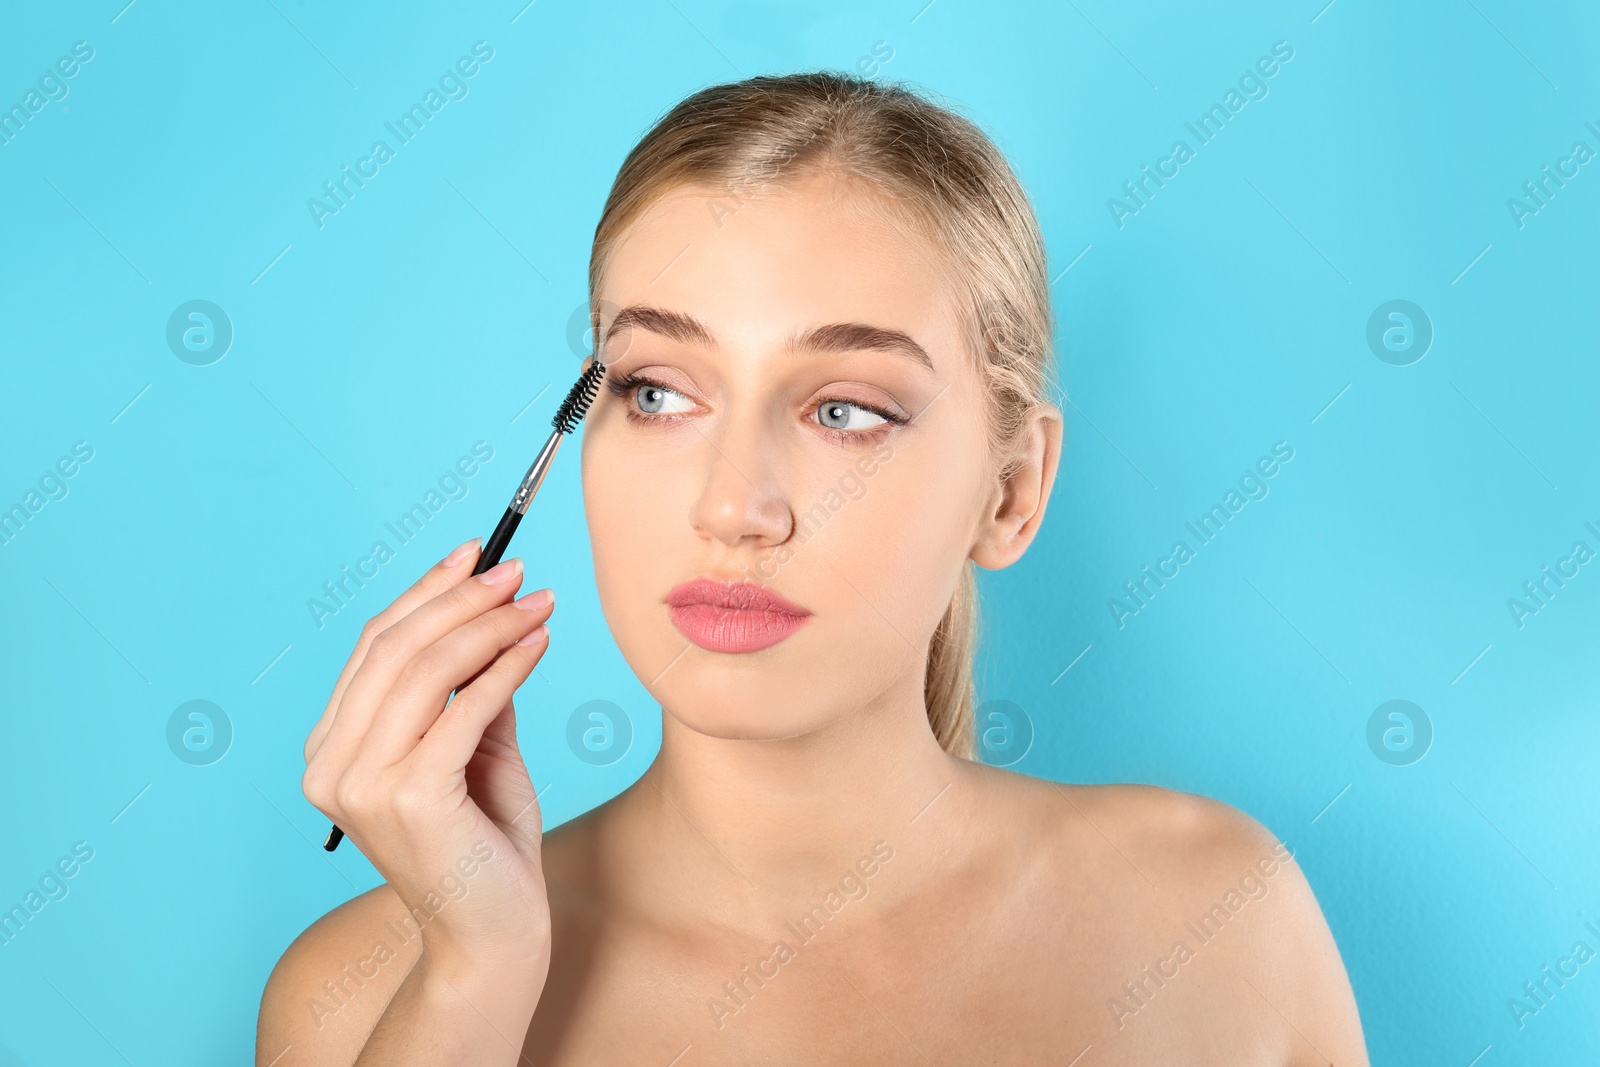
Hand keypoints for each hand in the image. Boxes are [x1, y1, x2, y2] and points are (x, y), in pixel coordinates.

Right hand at [302, 540, 554, 982]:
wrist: (492, 933)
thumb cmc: (484, 841)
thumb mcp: (473, 748)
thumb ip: (469, 689)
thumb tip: (494, 612)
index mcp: (330, 750)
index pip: (373, 647)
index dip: (426, 592)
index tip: (477, 553)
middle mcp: (331, 766)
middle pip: (394, 649)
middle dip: (462, 599)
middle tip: (520, 572)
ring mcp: (362, 785)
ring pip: (426, 672)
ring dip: (490, 626)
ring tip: (539, 605)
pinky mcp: (410, 799)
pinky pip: (464, 709)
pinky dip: (506, 668)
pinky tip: (539, 644)